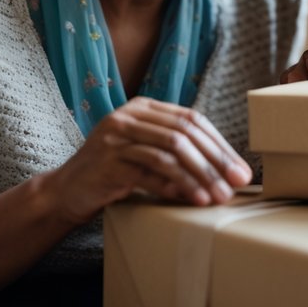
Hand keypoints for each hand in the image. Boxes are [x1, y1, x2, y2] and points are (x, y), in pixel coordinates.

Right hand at [42, 97, 251, 226]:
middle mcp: (129, 115)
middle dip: (215, 159)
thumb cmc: (114, 175)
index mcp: (143, 107)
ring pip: (172, 148)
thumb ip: (178, 153)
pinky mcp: (108, 159)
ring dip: (200, 174)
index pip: (192, 120)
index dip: (220, 145)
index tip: (240, 170)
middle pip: (185, 132)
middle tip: (236, 184)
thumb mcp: (147, 156)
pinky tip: (192, 199)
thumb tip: (226, 170)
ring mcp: (117, 135)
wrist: (66, 192)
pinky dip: (177, 184)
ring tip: (217, 197)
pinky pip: (152, 169)